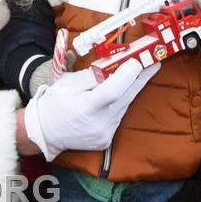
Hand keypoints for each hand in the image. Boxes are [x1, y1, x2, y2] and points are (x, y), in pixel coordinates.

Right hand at [23, 58, 158, 160]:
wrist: (46, 132)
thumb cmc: (55, 103)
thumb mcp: (68, 83)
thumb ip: (91, 76)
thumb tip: (113, 67)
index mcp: (85, 108)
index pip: (112, 91)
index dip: (127, 76)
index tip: (137, 61)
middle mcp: (98, 124)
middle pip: (125, 98)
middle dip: (140, 78)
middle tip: (154, 62)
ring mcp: (104, 134)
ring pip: (123, 106)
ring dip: (131, 89)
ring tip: (143, 72)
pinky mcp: (106, 139)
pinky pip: (118, 116)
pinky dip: (121, 103)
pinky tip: (123, 92)